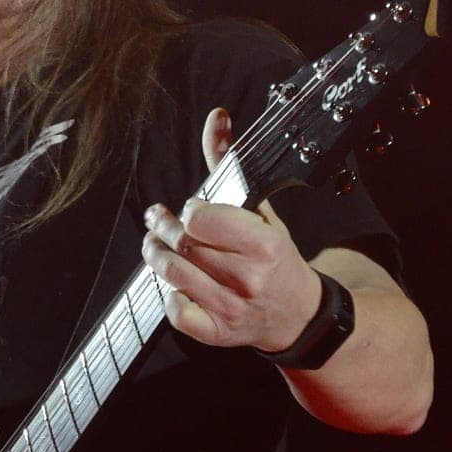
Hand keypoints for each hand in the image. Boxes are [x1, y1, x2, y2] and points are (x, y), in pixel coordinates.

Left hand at [141, 105, 321, 353]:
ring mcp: (232, 309)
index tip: (193, 209)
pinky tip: (173, 284)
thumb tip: (215, 118)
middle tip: (157, 219)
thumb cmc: (276, 257)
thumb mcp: (261, 210)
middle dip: (163, 228)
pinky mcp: (218, 333)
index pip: (201, 219)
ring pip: (174, 275)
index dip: (190, 211)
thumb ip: (229, 165)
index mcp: (264, 244)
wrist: (297, 314)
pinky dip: (168, 297)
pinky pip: (177, 314)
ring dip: (155, 255)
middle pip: (184, 246)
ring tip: (154, 244)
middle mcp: (248, 278)